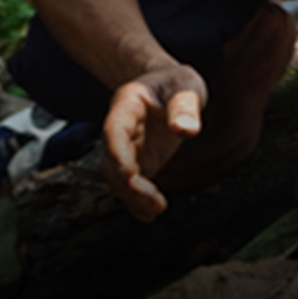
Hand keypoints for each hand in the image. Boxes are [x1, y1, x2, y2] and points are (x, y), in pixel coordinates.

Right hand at [101, 63, 207, 221]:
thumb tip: (186, 130)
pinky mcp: (138, 161)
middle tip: (154, 201)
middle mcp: (121, 129)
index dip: (118, 155)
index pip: (114, 132)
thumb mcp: (186, 86)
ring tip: (156, 209)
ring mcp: (127, 147)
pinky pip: (130, 184)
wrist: (170, 86)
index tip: (131, 175)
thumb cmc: (175, 83)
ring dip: (131, 197)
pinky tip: (149, 215)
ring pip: (116, 178)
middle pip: (111, 161)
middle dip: (128, 185)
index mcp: (127, 106)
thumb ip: (185, 106)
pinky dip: (136, 201)